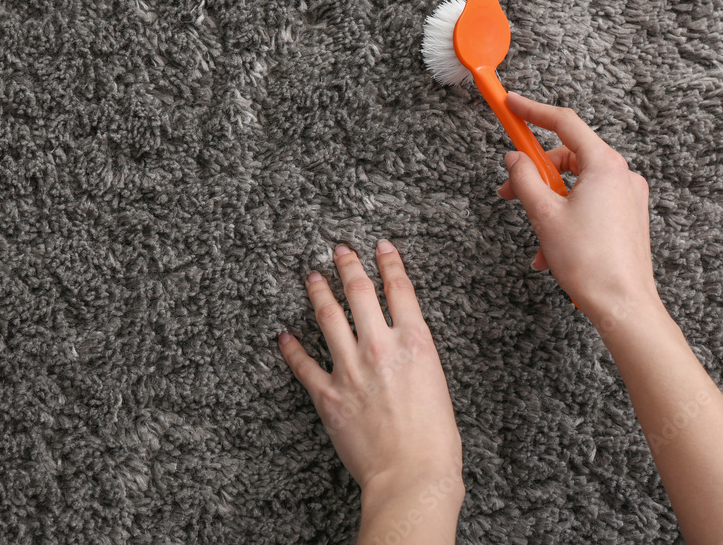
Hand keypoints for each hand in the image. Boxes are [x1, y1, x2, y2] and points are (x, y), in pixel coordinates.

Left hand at [278, 241, 462, 500]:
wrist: (413, 475)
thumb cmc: (436, 441)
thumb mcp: (438, 384)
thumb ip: (416, 359)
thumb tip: (403, 350)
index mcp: (416, 342)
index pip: (400, 289)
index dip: (389, 262)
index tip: (381, 246)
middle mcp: (381, 346)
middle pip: (360, 292)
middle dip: (348, 265)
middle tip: (339, 249)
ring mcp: (351, 368)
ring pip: (329, 316)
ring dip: (318, 291)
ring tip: (311, 276)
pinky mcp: (328, 394)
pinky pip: (303, 364)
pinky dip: (291, 348)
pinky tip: (283, 336)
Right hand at [496, 91, 659, 318]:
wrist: (622, 303)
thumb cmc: (588, 261)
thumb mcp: (543, 214)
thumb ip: (524, 179)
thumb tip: (515, 159)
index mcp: (605, 165)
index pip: (564, 123)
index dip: (533, 111)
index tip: (512, 104)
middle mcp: (622, 175)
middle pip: (569, 157)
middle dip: (536, 175)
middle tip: (508, 192)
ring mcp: (628, 197)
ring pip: (576, 186)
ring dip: (549, 206)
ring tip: (536, 239)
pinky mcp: (629, 218)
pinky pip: (590, 206)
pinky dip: (567, 219)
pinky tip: (552, 251)